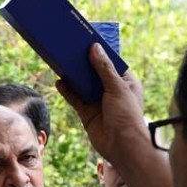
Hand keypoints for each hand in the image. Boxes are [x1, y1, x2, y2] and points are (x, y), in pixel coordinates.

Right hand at [56, 43, 148, 165]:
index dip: (101, 52)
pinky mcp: (87, 113)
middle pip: (95, 72)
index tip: (88, 40)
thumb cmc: (127, 116)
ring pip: (83, 84)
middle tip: (71, 48)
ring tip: (62, 61)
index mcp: (126, 82)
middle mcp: (112, 90)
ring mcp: (99, 102)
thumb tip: (94, 47)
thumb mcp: (117, 87)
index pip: (112, 62)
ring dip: (74, 75)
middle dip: (84, 62)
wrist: (122, 146)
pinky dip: (67, 91)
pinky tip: (59, 81)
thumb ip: (104, 68)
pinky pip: (75, 99)